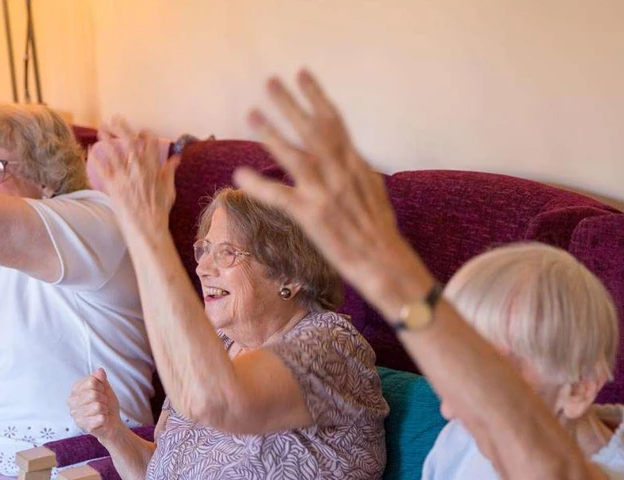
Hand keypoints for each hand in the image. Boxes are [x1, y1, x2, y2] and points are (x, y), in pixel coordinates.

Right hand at [68, 368, 125, 444]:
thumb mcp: (105, 388)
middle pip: (93, 394)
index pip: (91, 381)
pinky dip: (105, 418)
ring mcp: (76, 415)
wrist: (111, 422)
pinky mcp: (83, 426)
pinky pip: (100, 418)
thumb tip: (99, 371)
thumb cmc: (106, 404)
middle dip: (103, 399)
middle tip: (102, 403)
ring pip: (97, 406)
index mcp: (75, 389)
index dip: (101, 387)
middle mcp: (72, 402)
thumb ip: (101, 379)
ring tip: (101, 411)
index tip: (101, 392)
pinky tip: (101, 420)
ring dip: (104, 409)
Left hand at [88, 118, 180, 235]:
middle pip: (129, 141)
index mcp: (153, 167)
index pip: (149, 143)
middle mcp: (138, 168)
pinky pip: (102, 169)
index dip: (145, 134)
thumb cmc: (159, 211)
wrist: (147, 228)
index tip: (142, 131)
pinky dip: (96, 158)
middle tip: (115, 119)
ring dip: (106, 139)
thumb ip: (169, 172)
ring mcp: (124, 177)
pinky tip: (90, 150)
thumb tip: (175, 159)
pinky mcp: (113, 186)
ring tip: (101, 129)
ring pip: (113, 152)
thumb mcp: (168, 190)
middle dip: (122, 127)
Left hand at [233, 71, 433, 318]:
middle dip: (290, 104)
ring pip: (295, 156)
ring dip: (272, 133)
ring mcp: (325, 194)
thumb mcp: (371, 188)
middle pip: (312, 130)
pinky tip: (240, 174)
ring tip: (252, 114)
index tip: (302, 73)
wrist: (383, 261)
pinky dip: (260, 186)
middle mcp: (340, 173)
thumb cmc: (377, 228)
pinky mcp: (311, 217)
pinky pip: (280, 198)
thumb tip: (342, 148)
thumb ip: (352, 166)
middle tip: (270, 82)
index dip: (317, 96)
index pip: (334, 121)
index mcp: (354, 164)